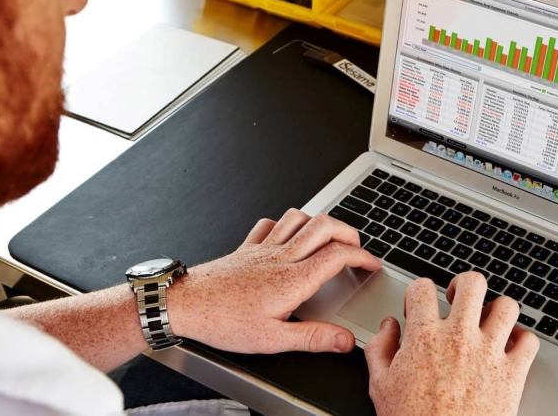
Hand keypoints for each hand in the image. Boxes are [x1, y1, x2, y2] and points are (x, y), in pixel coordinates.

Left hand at [168, 209, 380, 353]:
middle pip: (324, 226)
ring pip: (298, 217)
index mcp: (292, 280)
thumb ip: (313, 338)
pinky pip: (269, 224)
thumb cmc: (223, 321)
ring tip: (329, 237)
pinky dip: (286, 223)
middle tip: (357, 247)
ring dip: (320, 222)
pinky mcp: (246, 248)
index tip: (372, 265)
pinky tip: (288, 235)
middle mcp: (281, 257)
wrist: (185, 304)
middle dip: (348, 231)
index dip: (362, 256)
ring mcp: (263, 248)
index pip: (338, 255)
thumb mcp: (272, 340)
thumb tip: (344, 340)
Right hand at [364, 272, 539, 415]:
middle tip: (459, 299)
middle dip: (464, 285)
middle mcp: (460, 337)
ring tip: (487, 321)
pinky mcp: (514, 374)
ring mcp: (490, 353)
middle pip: (472, 283)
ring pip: (507, 306)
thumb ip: (379, 348)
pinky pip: (530, 341)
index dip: (419, 292)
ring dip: (497, 309)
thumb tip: (388, 327)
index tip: (420, 306)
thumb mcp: (380, 386)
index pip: (422, 287)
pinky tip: (510, 346)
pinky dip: (523, 340)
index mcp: (425, 337)